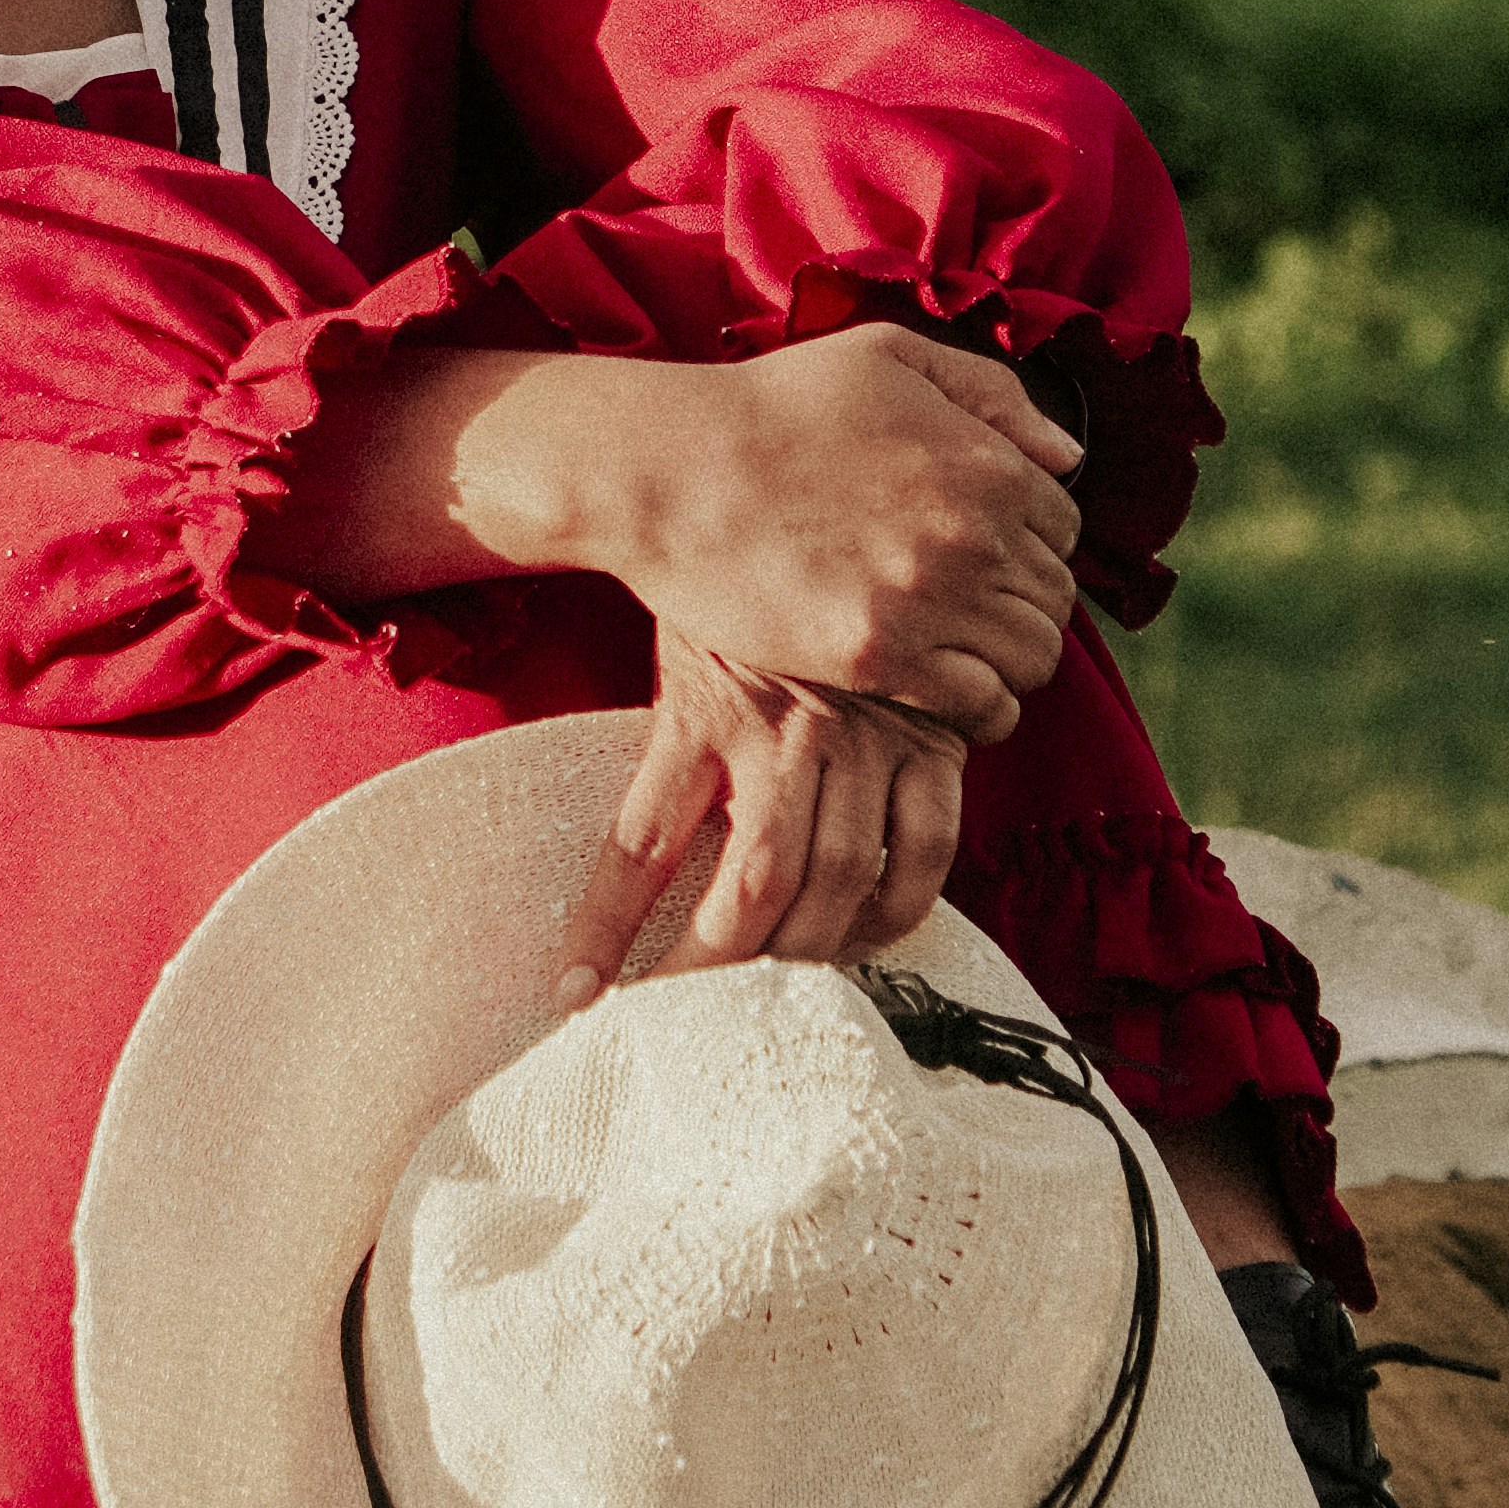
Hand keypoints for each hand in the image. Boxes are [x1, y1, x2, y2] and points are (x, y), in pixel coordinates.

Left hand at [551, 623, 967, 1008]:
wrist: (833, 493)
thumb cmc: (737, 588)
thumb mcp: (675, 645)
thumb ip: (658, 739)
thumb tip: (621, 846)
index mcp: (702, 709)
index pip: (640, 846)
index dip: (604, 931)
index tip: (575, 995)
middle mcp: (784, 730)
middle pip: (752, 887)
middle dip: (712, 971)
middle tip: (678, 1014)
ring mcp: (867, 738)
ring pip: (840, 880)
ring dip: (803, 954)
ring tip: (764, 988)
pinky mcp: (933, 741)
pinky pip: (924, 854)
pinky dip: (896, 912)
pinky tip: (860, 934)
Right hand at [606, 324, 1079, 738]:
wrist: (673, 470)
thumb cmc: (774, 407)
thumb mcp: (890, 356)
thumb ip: (989, 393)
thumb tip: (1066, 456)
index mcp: (989, 463)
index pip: (1065, 530)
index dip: (1028, 546)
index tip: (986, 560)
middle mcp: (976, 534)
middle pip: (1055, 600)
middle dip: (1022, 608)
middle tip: (972, 616)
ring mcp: (930, 600)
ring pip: (1033, 660)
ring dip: (1009, 663)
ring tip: (965, 658)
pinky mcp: (880, 658)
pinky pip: (983, 706)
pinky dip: (983, 710)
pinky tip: (949, 696)